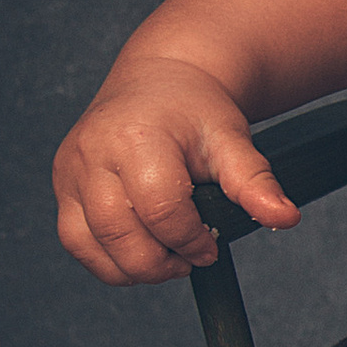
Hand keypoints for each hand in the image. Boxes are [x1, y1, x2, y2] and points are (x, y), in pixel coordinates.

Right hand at [53, 59, 300, 282]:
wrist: (159, 80)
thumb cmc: (195, 110)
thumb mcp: (231, 138)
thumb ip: (254, 180)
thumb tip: (285, 218)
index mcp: (136, 137)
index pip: (159, 210)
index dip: (190, 240)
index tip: (211, 244)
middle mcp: (92, 153)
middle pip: (119, 235)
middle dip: (161, 262)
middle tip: (191, 255)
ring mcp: (70, 171)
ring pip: (89, 245)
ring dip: (132, 266)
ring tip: (168, 252)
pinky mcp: (61, 185)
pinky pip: (76, 240)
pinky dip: (108, 258)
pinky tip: (141, 248)